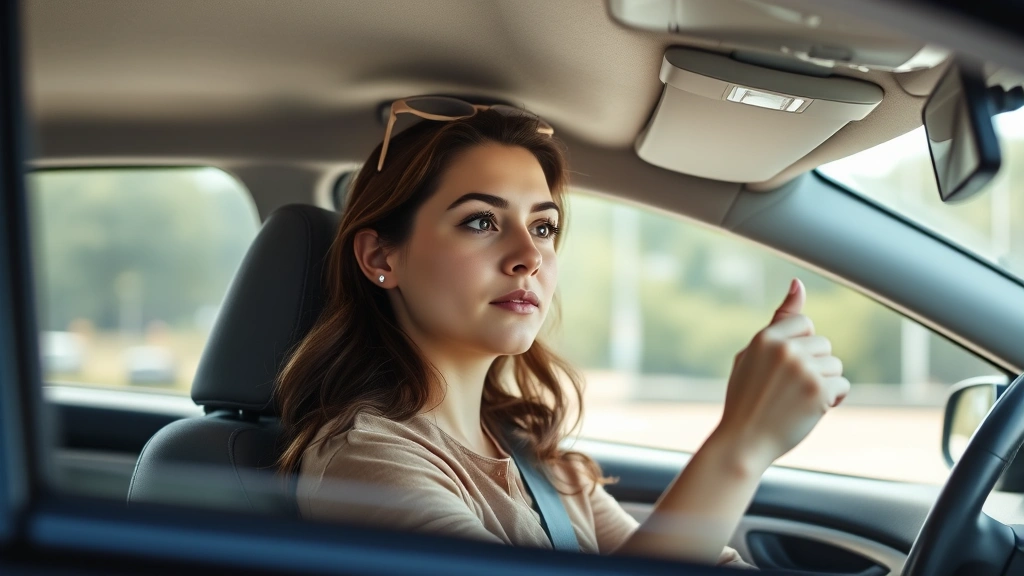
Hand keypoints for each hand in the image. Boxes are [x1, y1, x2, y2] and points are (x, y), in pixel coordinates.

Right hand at [713, 278, 848, 472]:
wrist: (743, 441)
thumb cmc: (746, 399)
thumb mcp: (752, 355)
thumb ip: (778, 321)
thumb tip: (798, 283)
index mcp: (766, 337)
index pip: (805, 324)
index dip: (799, 348)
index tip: (783, 369)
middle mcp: (785, 349)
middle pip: (824, 345)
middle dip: (814, 366)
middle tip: (788, 389)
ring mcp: (803, 369)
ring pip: (834, 365)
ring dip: (824, 383)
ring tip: (798, 400)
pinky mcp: (819, 391)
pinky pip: (842, 386)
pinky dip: (832, 400)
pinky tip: (810, 410)